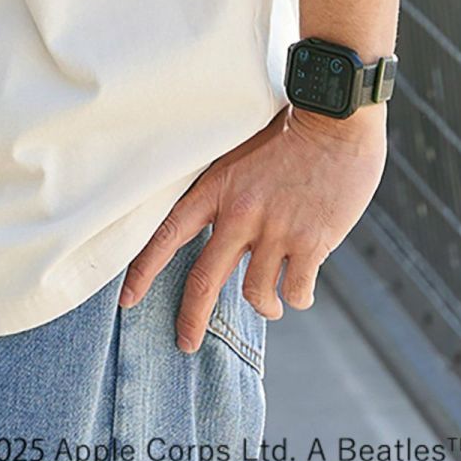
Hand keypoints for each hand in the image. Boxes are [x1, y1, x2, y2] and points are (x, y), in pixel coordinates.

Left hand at [119, 102, 386, 351]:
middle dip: (191, 318)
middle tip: (185, 343)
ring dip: (263, 305)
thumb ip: (228, 193)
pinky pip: (296, 292)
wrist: (334, 118)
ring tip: (271, 302)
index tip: (127, 298)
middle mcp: (240, 212)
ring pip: (255, 294)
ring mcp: (275, 230)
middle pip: (204, 279)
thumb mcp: (241, 154)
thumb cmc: (289, 131)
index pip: (167, 234)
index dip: (144, 270)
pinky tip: (299, 289)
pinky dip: (297, 297)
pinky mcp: (311, 242)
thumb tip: (224, 234)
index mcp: (216, 187)